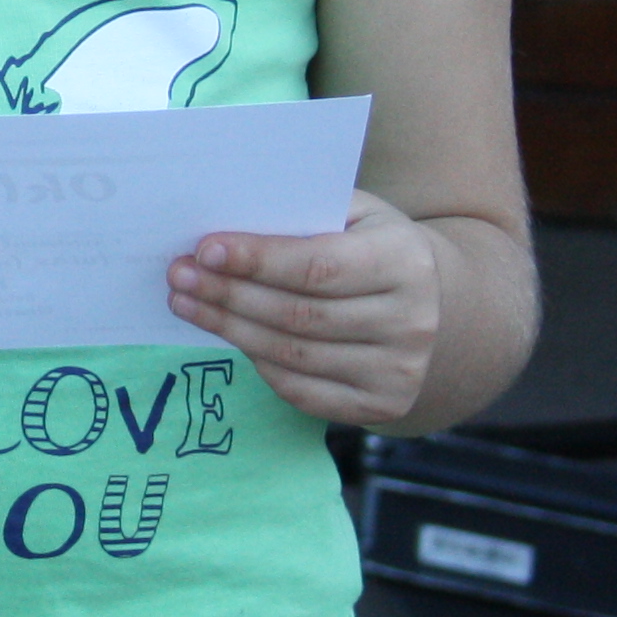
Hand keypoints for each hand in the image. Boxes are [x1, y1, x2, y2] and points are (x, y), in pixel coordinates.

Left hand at [166, 190, 444, 426]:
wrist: (437, 304)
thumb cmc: (373, 246)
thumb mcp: (354, 213)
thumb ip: (301, 211)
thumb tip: (227, 220)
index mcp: (404, 262)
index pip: (318, 266)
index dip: (257, 260)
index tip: (204, 249)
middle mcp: (411, 321)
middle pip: (298, 314)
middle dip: (228, 294)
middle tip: (178, 276)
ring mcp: (399, 370)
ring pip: (294, 354)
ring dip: (229, 328)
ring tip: (186, 302)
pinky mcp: (382, 405)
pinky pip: (303, 391)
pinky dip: (259, 365)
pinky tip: (229, 338)